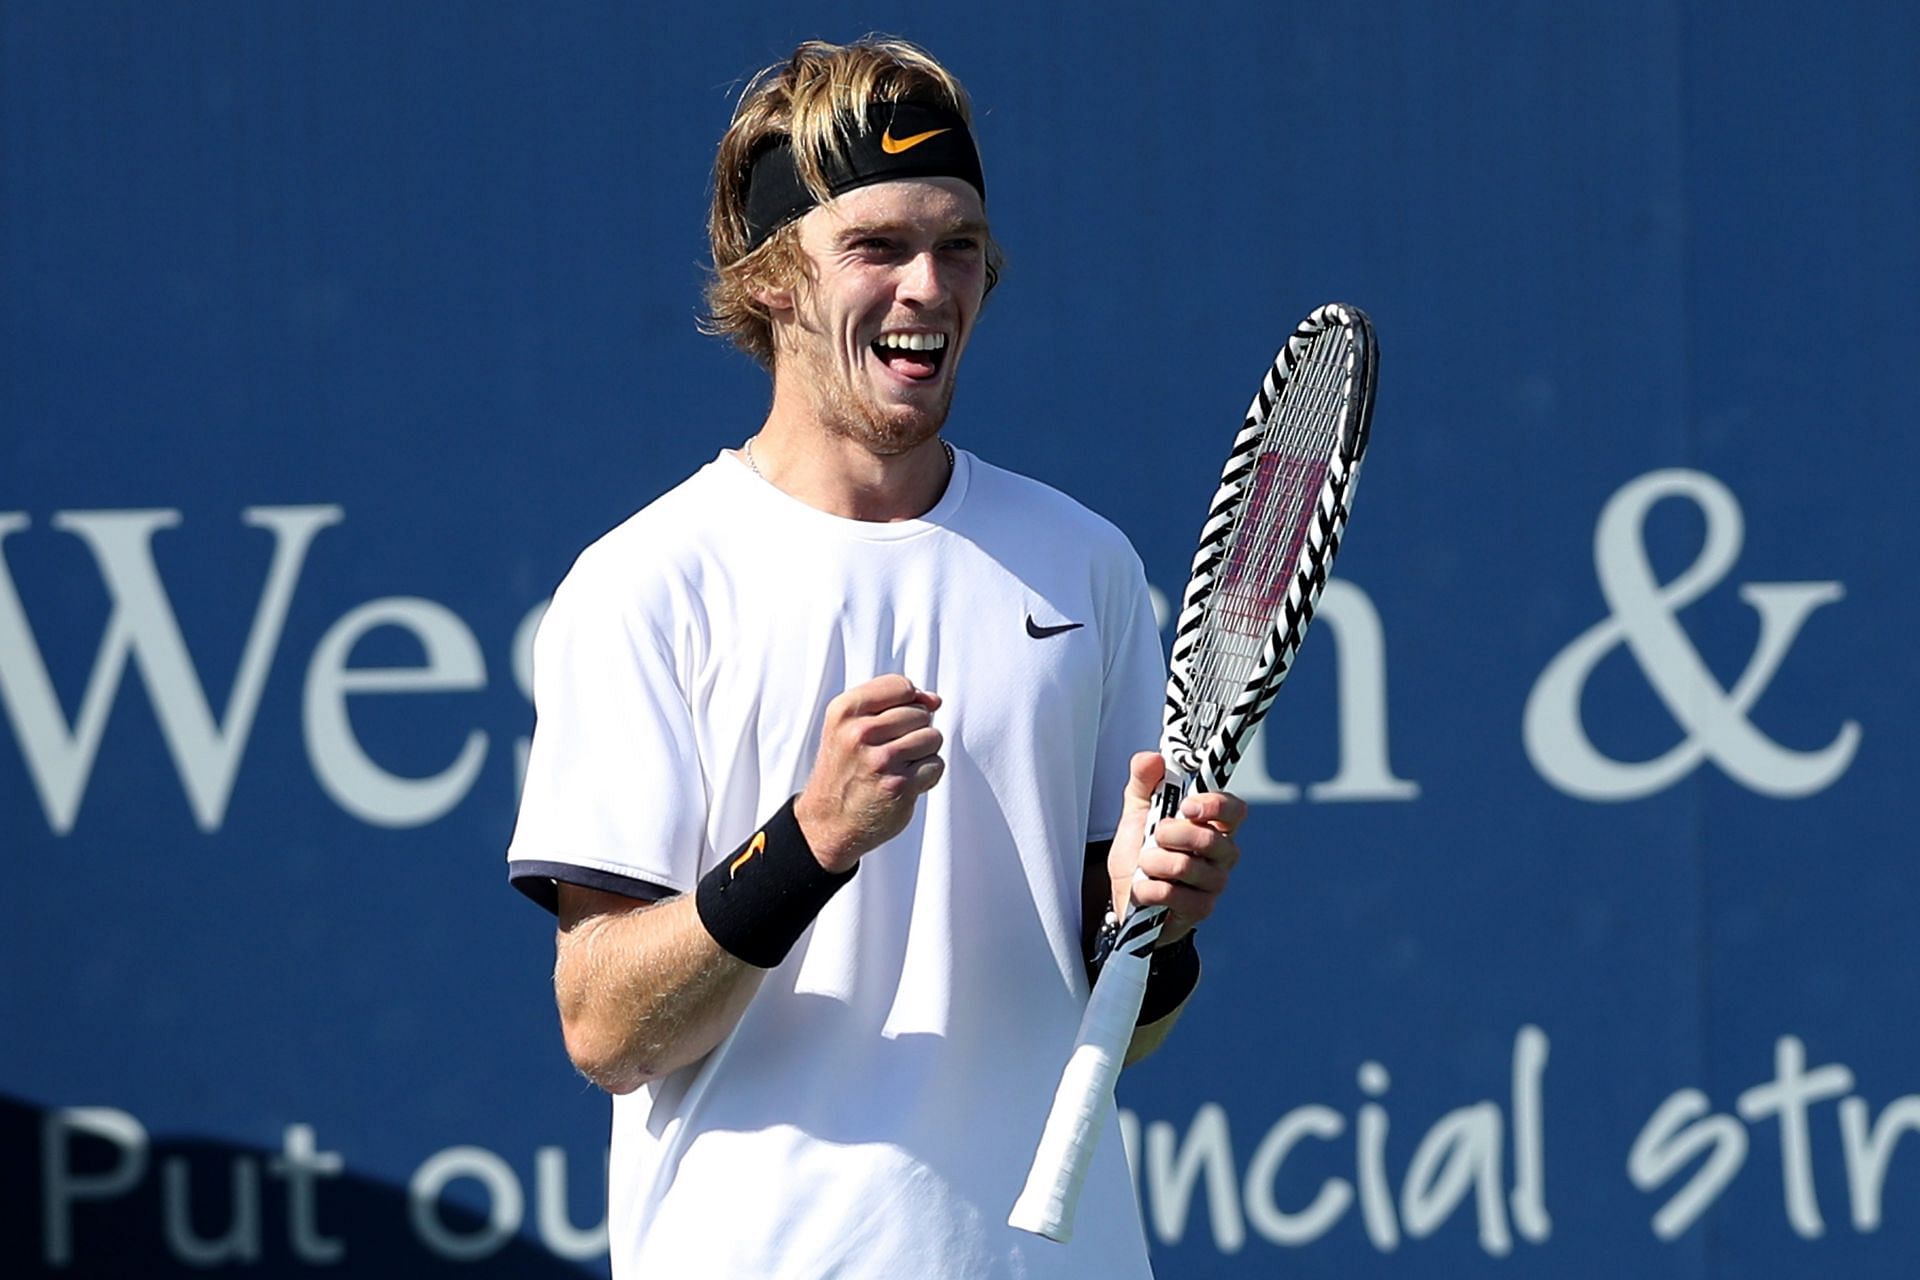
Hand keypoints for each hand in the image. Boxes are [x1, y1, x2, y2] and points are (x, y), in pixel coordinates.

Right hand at [794, 675, 944, 872]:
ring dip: (922, 752)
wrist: (828, 820)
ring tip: (898, 764)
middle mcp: (860, 733)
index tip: (897, 718)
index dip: (909, 700)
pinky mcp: (900, 785)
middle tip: (890, 749)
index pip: (901, 686)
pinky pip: (935, 765)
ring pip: (932, 737)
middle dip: (914, 730)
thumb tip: (934, 700)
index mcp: (845, 711)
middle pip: (921, 713)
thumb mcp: (847, 725)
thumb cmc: (843, 771)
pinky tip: (904, 781)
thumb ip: (888, 703)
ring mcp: (881, 760)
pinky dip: (926, 775)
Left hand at [1107, 752, 1245, 945]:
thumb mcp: (1135, 813)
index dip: (1215, 805)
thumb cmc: (1139, 856)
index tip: (1187, 806)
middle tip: (1155, 837)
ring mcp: (1213, 884)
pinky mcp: (1200, 910)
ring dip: (1153, 863)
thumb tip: (1151, 758)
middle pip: (1211, 840)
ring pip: (1187, 866)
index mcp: (1211, 825)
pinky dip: (1148, 889)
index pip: (1234, 810)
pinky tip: (1144, 889)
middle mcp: (1221, 854)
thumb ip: (1143, 782)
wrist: (1124, 898)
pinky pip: (1173, 894)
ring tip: (1145, 864)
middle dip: (1172, 835)